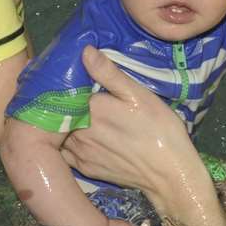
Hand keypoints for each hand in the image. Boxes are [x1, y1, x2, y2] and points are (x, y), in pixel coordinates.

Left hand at [63, 47, 225, 225]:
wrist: (170, 175)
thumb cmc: (159, 130)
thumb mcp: (139, 95)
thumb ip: (109, 73)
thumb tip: (84, 51)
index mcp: (90, 109)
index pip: (63, 89)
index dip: (63, 80)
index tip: (66, 71)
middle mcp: (78, 132)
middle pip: (57, 111)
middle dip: (58, 100)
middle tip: (64, 89)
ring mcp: (79, 153)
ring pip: (56, 132)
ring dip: (57, 121)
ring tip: (66, 110)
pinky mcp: (84, 168)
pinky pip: (63, 151)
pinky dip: (61, 140)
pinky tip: (72, 133)